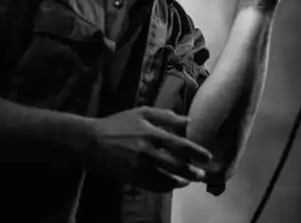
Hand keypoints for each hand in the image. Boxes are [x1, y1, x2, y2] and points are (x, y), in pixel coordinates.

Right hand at [87, 106, 212, 191]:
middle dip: (192, 172)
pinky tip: (171, 185)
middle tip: (201, 175)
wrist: (92, 141)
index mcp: (151, 133)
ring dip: (181, 182)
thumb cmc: (118, 124)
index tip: (208, 157)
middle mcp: (147, 152)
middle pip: (177, 166)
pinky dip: (165, 187)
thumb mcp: (141, 113)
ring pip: (167, 179)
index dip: (197, 152)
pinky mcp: (132, 178)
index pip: (180, 145)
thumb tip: (188, 121)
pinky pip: (154, 186)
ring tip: (188, 182)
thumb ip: (166, 116)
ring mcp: (140, 167)